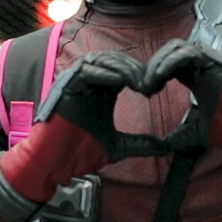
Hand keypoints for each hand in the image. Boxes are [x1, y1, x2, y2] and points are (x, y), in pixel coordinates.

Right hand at [0, 51, 163, 202]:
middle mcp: (90, 82)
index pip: (125, 70)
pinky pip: (87, 70)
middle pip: (116, 60)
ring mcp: (77, 81)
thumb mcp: (120, 146)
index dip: (142, 75)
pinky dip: (104, 73)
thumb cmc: (79, 152)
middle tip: (150, 84)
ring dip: (123, 69)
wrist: (55, 162)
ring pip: (103, 60)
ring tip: (138, 83)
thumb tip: (167, 147)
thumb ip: (142, 143)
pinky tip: (120, 83)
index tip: (156, 89)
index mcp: (102, 91)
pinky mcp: (66, 85)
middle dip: (136, 69)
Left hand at [146, 39, 221, 161]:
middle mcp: (203, 65)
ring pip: (175, 48)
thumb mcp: (198, 133)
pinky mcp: (215, 61)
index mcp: (198, 76)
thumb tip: (164, 146)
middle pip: (169, 52)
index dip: (154, 76)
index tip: (145, 93)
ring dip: (157, 63)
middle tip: (141, 86)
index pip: (169, 66)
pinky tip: (158, 79)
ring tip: (147, 83)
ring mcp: (210, 60)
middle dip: (152, 66)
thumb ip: (181, 135)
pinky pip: (186, 53)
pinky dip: (168, 63)